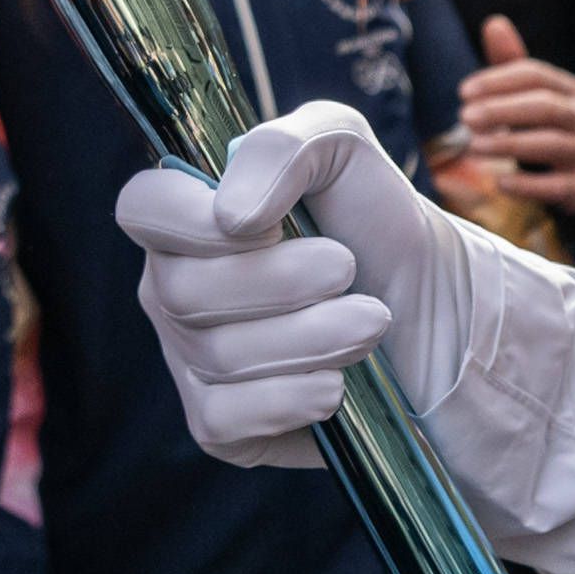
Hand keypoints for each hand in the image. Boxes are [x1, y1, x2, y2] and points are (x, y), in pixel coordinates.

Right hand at [113, 99, 474, 464]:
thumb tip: (229, 213)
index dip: (192, 221)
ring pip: (216, 355)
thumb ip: (281, 150)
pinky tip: (337, 385)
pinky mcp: (218, 423)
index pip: (142, 209)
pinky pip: (226, 416)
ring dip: (311, 336)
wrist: (433, 313)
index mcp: (188, 216)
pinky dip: (292, 397)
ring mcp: (190, 359)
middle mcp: (174, 288)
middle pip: (181, 291)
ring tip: (370, 322)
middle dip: (279, 282)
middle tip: (347, 269)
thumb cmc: (375, 223)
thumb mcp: (343, 150)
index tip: (269, 225)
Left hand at [450, 23, 574, 212]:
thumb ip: (511, 63)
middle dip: (501, 110)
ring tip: (474, 146)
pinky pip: (557, 186)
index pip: (535, 75)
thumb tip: (494, 22)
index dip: (497, 80)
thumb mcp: (532, 96)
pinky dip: (528, 184)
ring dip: (509, 143)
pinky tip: (500, 182)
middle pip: (545, 106)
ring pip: (551, 144)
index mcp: (571, 89)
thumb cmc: (547, 128)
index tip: (463, 92)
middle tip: (464, 117)